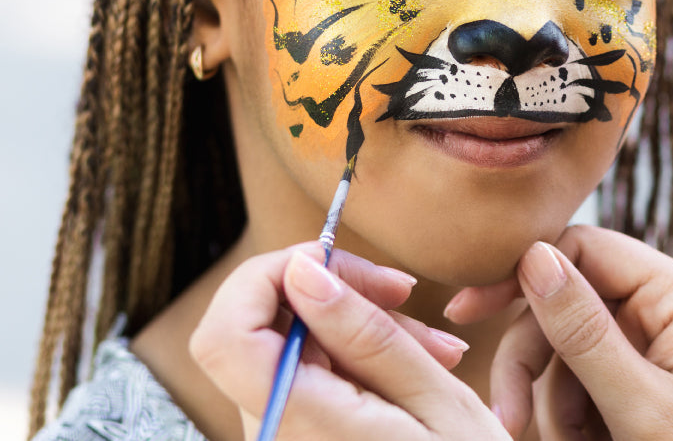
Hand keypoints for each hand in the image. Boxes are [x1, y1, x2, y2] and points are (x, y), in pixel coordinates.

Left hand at [190, 243, 509, 439]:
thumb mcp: (434, 400)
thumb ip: (364, 334)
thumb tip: (302, 270)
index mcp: (298, 426)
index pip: (224, 334)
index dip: (266, 278)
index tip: (333, 263)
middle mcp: (271, 438)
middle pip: (258, 331)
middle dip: (331, 295)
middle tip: (403, 294)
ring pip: (289, 351)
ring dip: (356, 329)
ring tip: (433, 346)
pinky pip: (307, 381)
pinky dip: (355, 361)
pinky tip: (412, 368)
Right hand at [446, 226, 672, 440]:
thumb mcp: (643, 406)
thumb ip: (585, 333)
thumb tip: (534, 256)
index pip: (585, 246)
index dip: (523, 273)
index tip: (466, 310)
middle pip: (573, 305)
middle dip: (538, 366)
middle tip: (510, 424)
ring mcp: (671, 342)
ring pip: (578, 352)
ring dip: (562, 406)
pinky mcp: (665, 377)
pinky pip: (601, 381)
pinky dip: (585, 418)